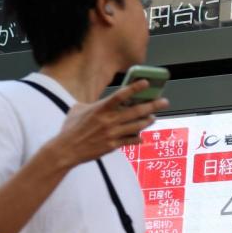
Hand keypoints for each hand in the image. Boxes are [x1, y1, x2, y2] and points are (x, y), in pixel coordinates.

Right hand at [46, 80, 169, 167]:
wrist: (66, 149)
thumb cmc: (70, 128)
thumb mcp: (78, 109)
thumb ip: (92, 104)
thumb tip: (100, 102)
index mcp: (100, 108)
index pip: (121, 95)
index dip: (135, 88)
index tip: (146, 83)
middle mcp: (109, 120)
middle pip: (136, 111)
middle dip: (152, 105)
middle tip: (164, 101)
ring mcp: (112, 133)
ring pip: (137, 126)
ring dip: (148, 121)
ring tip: (154, 117)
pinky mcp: (113, 145)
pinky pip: (131, 140)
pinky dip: (138, 138)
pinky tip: (142, 136)